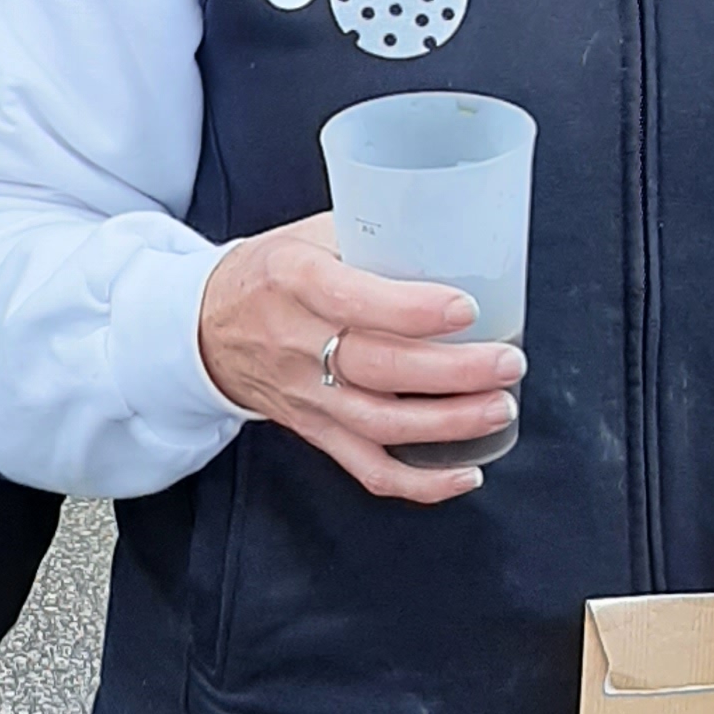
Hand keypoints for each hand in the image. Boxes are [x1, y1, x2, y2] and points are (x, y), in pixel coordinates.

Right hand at [197, 213, 522, 503]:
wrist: (207, 328)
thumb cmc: (270, 275)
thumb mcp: (306, 235)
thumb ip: (369, 235)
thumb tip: (451, 232)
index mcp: (294, 280)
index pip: (352, 300)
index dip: (412, 310)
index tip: (466, 308)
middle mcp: (297, 343)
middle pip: (380, 368)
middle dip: (454, 371)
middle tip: (507, 361)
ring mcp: (306, 396)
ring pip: (382, 422)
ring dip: (449, 423)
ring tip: (499, 407)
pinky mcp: (316, 431)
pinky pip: (368, 467)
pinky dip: (420, 482)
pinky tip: (465, 472)